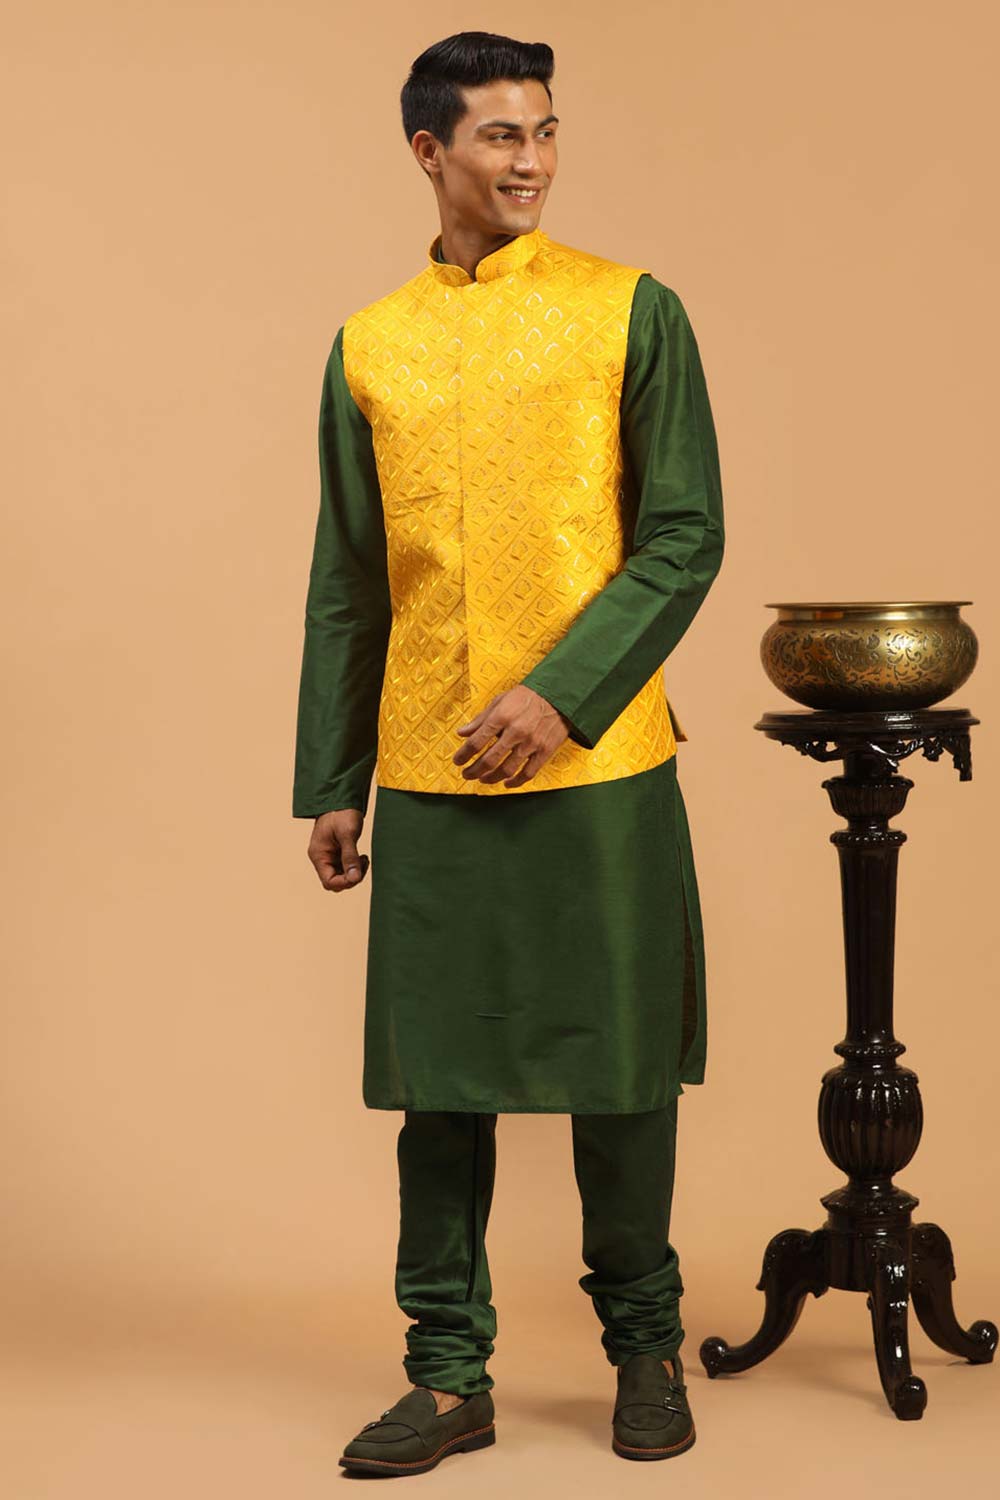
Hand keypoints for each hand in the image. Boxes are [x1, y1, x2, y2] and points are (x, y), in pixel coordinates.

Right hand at [308, 808, 368, 890]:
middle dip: (351, 878)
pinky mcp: (336, 852)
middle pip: (334, 882)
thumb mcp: (348, 834)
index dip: (345, 882)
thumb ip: (350, 856)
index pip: (329, 881)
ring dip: (354, 872)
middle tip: (363, 863)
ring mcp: (328, 856)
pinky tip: (362, 856)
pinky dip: (354, 866)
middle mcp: (321, 858)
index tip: (358, 872)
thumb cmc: (341, 813)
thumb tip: (355, 878)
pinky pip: (344, 868)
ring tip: (363, 858)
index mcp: (319, 855)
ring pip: (340, 876)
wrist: (340, 798)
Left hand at [452, 685, 571, 786]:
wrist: (559, 695)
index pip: (476, 742)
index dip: (463, 755)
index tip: (457, 761)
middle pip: (489, 760)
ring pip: (507, 770)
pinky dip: (515, 782)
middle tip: (467, 774)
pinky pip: (528, 773)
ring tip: (483, 779)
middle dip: (474, 771)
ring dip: (491, 778)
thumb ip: (480, 719)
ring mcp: (531, 743)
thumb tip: (462, 733)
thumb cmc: (527, 697)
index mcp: (502, 716)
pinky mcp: (544, 751)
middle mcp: (516, 731)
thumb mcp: (500, 701)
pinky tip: (506, 783)